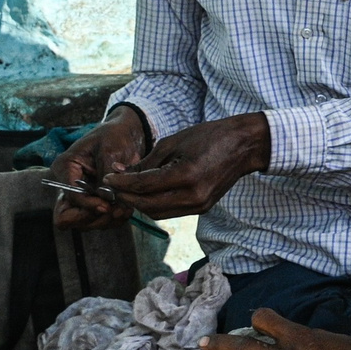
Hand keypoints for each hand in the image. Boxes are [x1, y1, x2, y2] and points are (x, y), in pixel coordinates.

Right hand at [51, 106, 147, 228]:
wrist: (129, 135)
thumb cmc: (116, 136)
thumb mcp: (111, 149)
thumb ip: (106, 173)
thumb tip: (107, 197)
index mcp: (65, 167)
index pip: (69, 195)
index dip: (86, 204)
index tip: (106, 206)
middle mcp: (68, 185)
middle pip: (68, 217)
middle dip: (92, 217)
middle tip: (115, 210)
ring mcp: (80, 196)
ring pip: (84, 222)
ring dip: (105, 219)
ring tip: (125, 207)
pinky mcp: (94, 203)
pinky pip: (99, 221)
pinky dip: (113, 218)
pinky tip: (126, 207)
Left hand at [102, 112, 270, 217]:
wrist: (244, 146)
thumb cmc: (210, 136)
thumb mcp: (173, 143)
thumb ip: (146, 162)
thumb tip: (119, 174)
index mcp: (187, 175)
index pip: (144, 186)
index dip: (122, 184)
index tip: (107, 178)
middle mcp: (194, 196)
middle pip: (147, 205)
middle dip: (126, 196)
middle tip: (113, 185)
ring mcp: (199, 205)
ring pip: (157, 213)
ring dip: (138, 203)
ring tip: (126, 189)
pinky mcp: (202, 208)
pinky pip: (169, 211)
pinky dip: (154, 204)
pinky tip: (146, 192)